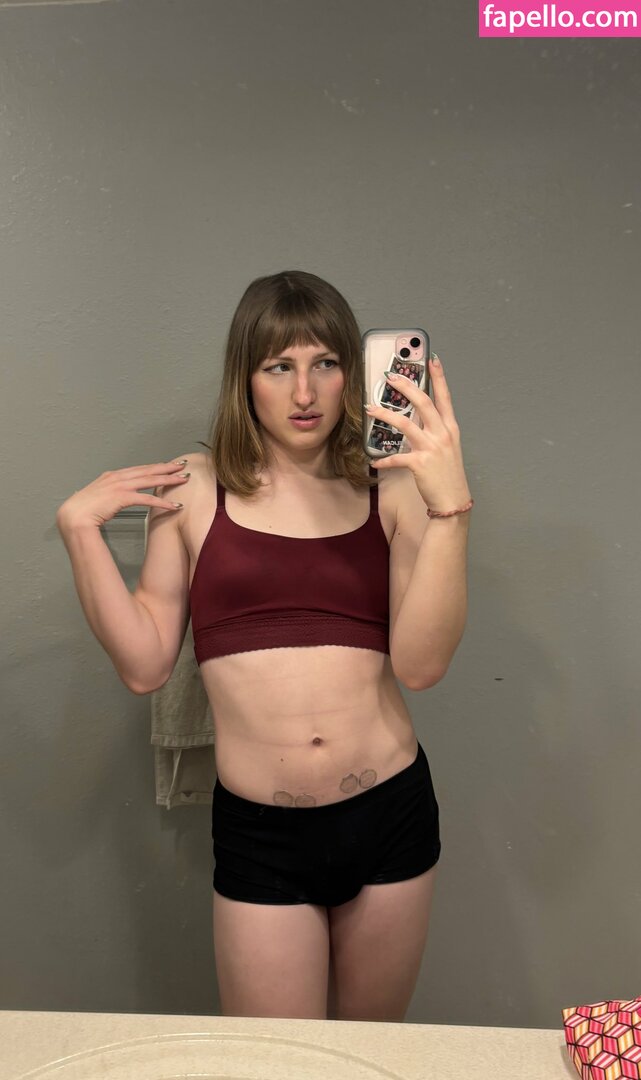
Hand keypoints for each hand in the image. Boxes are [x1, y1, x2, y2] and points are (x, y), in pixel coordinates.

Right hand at [55, 459, 190, 532]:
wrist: (73, 517)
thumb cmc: (82, 511)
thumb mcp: (95, 497)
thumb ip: (105, 494)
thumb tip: (110, 498)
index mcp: (111, 476)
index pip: (138, 469)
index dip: (154, 467)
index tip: (167, 465)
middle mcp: (117, 477)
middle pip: (148, 470)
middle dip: (167, 467)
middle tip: (183, 465)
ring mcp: (119, 486)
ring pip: (150, 480)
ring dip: (169, 480)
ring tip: (184, 480)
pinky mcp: (122, 497)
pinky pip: (147, 499)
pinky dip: (162, 502)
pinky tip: (174, 505)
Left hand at [365, 356, 471, 511]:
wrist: (453, 500)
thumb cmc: (448, 474)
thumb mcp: (447, 448)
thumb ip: (434, 431)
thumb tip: (417, 418)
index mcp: (450, 428)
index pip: (445, 397)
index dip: (439, 377)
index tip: (432, 359)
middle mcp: (442, 434)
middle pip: (423, 402)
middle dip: (405, 386)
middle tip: (390, 377)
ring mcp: (431, 448)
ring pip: (405, 423)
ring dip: (385, 414)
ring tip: (370, 408)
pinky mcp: (419, 463)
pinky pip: (396, 457)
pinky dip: (383, 459)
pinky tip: (373, 461)